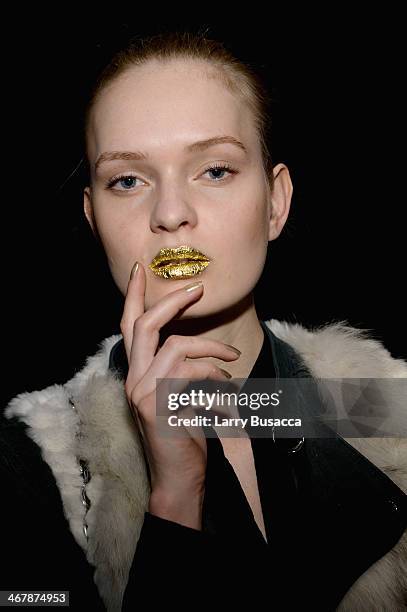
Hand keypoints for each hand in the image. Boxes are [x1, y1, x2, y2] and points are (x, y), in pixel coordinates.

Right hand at [120, 262, 240, 528]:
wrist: (181, 477)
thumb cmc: (185, 434)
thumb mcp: (180, 395)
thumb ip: (180, 368)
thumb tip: (197, 342)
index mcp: (136, 373)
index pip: (128, 327)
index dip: (134, 297)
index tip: (140, 270)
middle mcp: (133, 379)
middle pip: (144, 325)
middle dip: (172, 301)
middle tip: (198, 288)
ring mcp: (142, 392)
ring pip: (176, 346)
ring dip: (212, 348)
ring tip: (232, 361)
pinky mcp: (158, 405)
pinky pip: (194, 374)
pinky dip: (216, 380)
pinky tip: (226, 400)